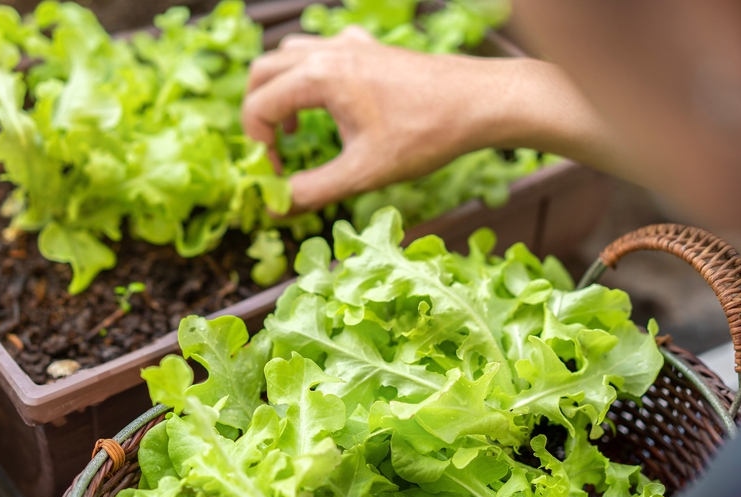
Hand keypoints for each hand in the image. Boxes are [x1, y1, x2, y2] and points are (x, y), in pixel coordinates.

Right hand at [242, 27, 619, 212]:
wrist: (481, 102)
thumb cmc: (426, 135)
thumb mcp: (364, 173)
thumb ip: (313, 191)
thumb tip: (274, 208)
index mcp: (320, 77)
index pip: (259, 106)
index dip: (258, 147)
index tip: (278, 177)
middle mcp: (329, 51)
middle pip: (263, 72)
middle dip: (259, 115)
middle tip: (275, 152)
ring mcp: (350, 44)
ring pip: (290, 55)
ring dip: (281, 91)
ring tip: (298, 129)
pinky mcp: (370, 48)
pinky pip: (323, 49)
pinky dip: (311, 74)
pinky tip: (332, 102)